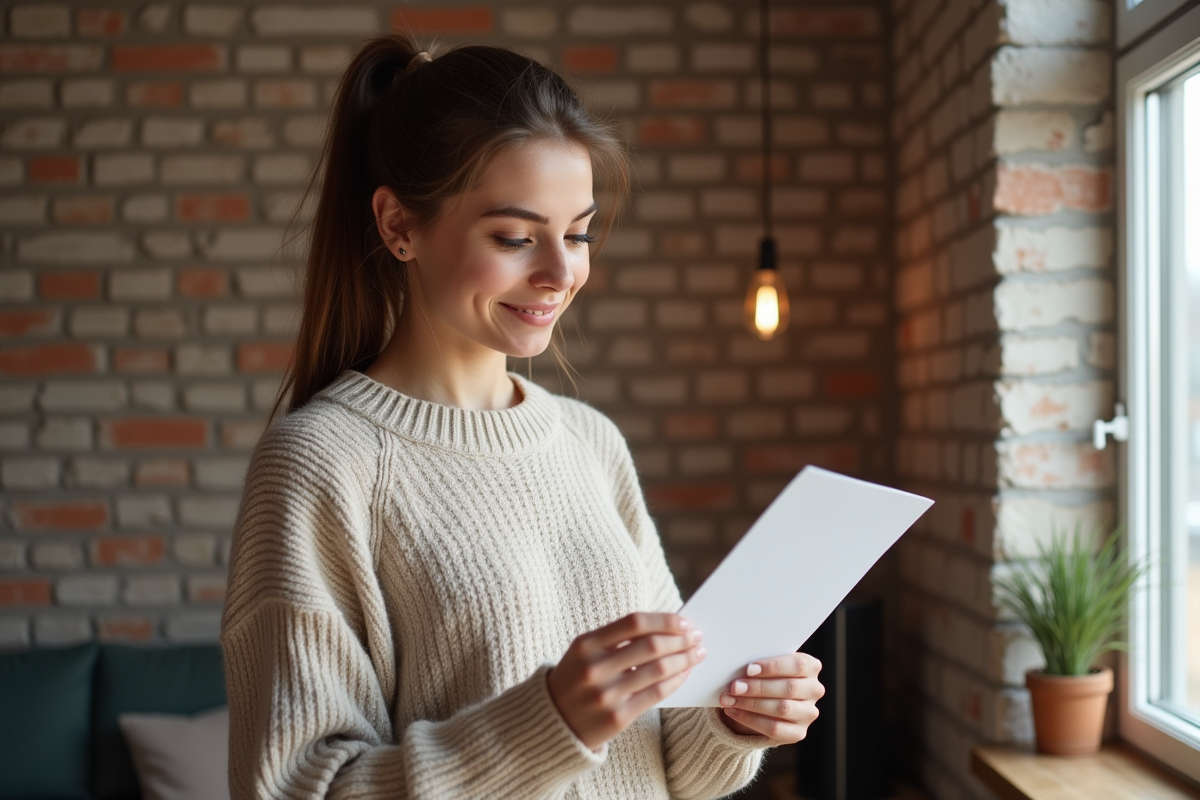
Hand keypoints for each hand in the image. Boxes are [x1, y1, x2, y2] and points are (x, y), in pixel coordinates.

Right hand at [548, 612, 705, 750]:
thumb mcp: (585, 652)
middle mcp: (595, 668)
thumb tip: (666, 627)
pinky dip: (676, 680)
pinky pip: (656, 694)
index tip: (684, 621)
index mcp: (586, 644)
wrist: (553, 723)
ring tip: (697, 654)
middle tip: (697, 637)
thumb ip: (618, 638)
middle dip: (681, 639)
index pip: (634, 623)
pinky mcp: (618, 717)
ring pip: (658, 670)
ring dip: (684, 659)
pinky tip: (684, 673)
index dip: (664, 620)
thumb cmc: (577, 679)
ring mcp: (606, 694)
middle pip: (651, 645)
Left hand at [718, 652, 822, 742]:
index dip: (773, 666)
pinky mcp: (798, 733)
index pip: (798, 665)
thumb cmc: (763, 676)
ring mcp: (808, 713)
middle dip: (758, 687)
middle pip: (789, 688)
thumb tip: (737, 665)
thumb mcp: (765, 667)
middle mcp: (814, 690)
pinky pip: (775, 728)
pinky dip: (750, 719)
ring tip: (729, 699)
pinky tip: (733, 711)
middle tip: (734, 686)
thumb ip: (759, 665)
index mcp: (810, 667)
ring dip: (751, 704)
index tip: (749, 669)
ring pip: (782, 709)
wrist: (763, 703)